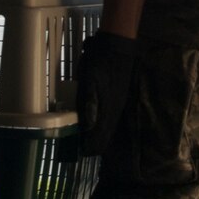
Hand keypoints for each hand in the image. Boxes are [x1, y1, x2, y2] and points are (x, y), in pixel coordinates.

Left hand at [77, 31, 139, 157]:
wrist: (118, 44)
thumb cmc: (101, 61)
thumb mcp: (90, 79)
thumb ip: (89, 102)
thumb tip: (87, 127)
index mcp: (108, 108)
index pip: (101, 137)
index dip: (90, 147)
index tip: (79, 153)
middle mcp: (115, 110)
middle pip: (106, 135)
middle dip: (93, 144)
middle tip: (80, 149)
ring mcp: (118, 103)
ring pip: (108, 127)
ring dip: (98, 135)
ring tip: (85, 141)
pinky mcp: (118, 97)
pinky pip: (110, 118)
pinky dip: (102, 126)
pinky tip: (95, 125)